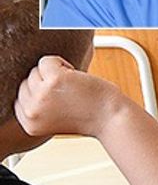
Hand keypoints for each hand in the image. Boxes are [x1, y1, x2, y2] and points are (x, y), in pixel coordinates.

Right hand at [14, 56, 128, 138]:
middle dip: (46, 82)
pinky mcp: (54, 80)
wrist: (111, 118)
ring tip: (72, 85)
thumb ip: (39, 107)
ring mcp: (41, 95)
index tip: (56, 96)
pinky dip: (61, 62)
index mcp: (30, 124)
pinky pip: (47, 60)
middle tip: (68, 91)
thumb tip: (30, 82)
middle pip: (26, 83)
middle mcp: (32, 112)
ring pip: (36, 71)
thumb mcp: (55, 118)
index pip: (20, 99)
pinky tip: (75, 74)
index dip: (39, 92)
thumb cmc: (91, 116)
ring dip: (55, 72)